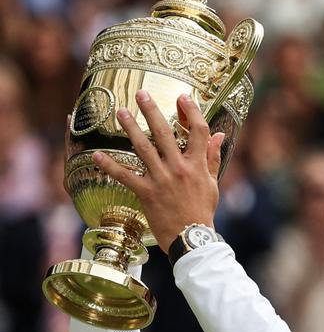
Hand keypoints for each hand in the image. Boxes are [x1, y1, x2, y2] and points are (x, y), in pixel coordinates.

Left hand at [92, 91, 223, 252]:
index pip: (197, 131)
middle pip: (165, 132)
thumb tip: (219, 135)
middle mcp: (179, 168)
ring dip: (131, 128)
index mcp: (197, 165)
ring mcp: (161, 179)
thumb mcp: (212, 184)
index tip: (182, 97)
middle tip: (141, 94)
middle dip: (152, 111)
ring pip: (144, 148)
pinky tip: (96, 154)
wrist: (191, 238)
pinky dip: (110, 165)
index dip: (191, 111)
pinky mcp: (147, 193)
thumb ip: (212, 158)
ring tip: (121, 112)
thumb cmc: (202, 212)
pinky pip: (125, 176)